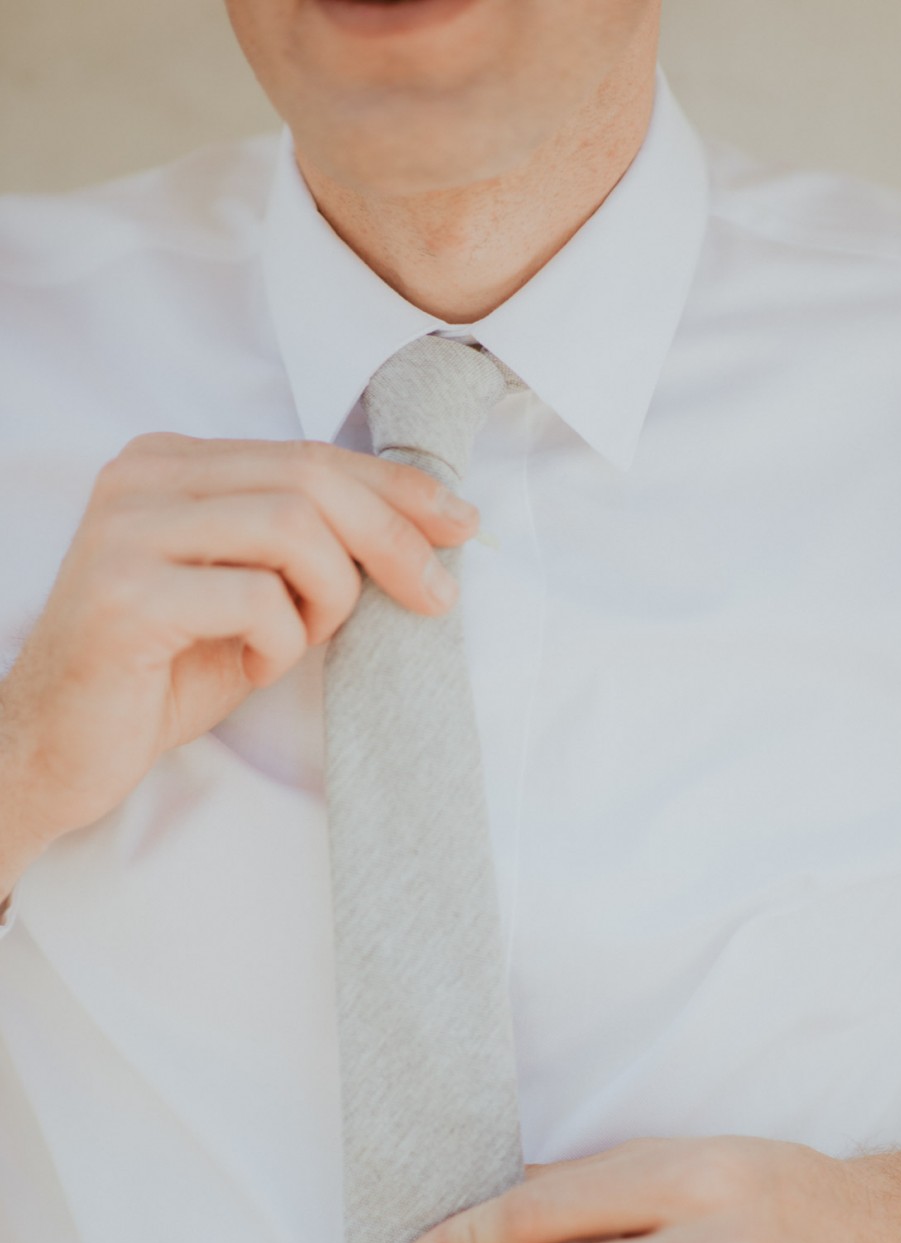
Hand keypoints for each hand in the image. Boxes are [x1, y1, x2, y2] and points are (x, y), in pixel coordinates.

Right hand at [0, 433, 477, 891]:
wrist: (56, 747)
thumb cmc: (161, 673)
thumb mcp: (250, 596)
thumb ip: (308, 552)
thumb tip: (423, 534)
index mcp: (171, 464)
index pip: (309, 455)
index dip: (397, 489)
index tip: (461, 524)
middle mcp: (142, 477)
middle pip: (310, 479)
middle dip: (392, 538)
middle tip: (436, 594)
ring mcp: (125, 529)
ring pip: (292, 527)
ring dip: (329, 596)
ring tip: (301, 639)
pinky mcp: (124, 593)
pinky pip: (255, 598)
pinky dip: (281, 641)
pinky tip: (254, 664)